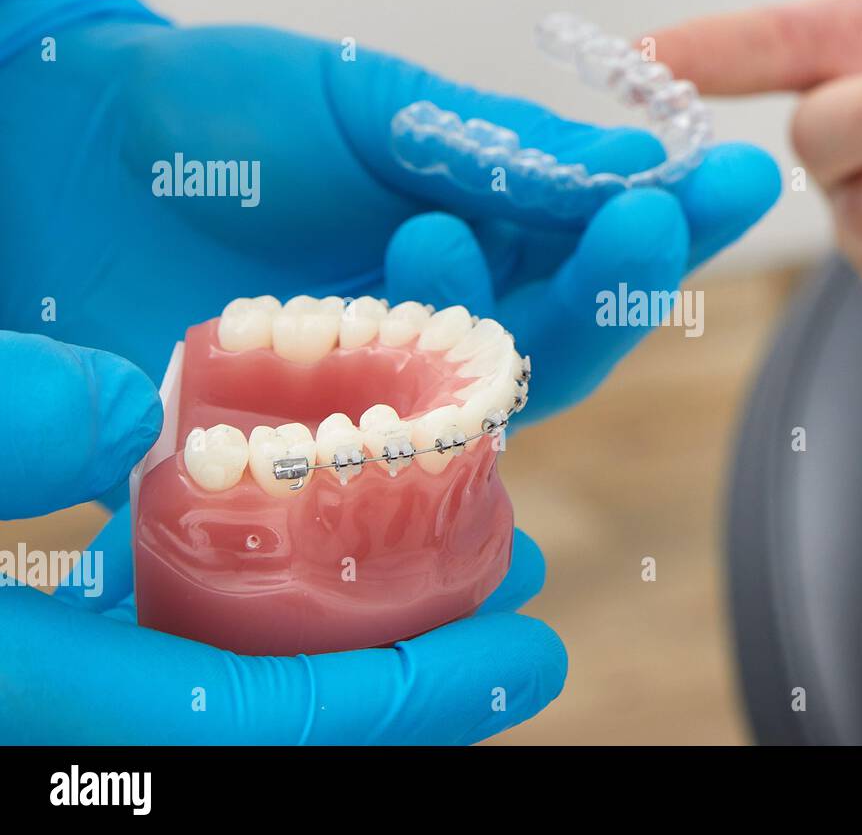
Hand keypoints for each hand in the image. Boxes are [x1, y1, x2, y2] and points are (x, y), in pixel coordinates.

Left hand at [0, 0, 779, 420]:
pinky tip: (391, 363)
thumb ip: (493, 146)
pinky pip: (387, 459)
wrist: (63, 152)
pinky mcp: (317, 443)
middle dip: (618, 284)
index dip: (673, 218)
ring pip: (491, 395)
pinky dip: (401, 424)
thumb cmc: (224, 110)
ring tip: (430, 231)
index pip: (601, 239)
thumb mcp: (368, 101)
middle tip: (646, 224)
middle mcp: (455, 317)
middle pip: (569, 334)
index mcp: (489, 229)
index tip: (734, 179)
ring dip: (492, 330)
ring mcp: (389, 385)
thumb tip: (630, 157)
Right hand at [0, 331, 564, 743]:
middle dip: (411, 677)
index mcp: (36, 702)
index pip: (262, 726)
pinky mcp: (47, 666)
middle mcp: (64, 733)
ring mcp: (61, 708)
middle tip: (522, 605)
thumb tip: (135, 409)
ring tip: (454, 573)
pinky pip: (187, 665)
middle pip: (276, 730)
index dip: (408, 701)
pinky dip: (271, 623)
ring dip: (355, 642)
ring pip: (241, 695)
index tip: (532, 651)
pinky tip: (316, 557)